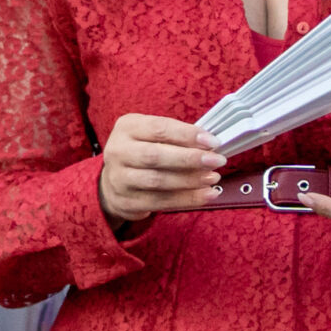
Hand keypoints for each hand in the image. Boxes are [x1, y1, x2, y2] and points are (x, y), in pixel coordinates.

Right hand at [97, 114, 224, 225]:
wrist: (114, 182)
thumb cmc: (141, 152)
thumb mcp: (150, 135)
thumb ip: (175, 137)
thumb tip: (209, 145)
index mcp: (127, 128)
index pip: (159, 128)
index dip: (187, 135)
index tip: (212, 142)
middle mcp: (118, 151)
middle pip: (155, 156)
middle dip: (189, 159)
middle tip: (216, 161)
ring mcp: (119, 178)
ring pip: (158, 181)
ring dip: (190, 180)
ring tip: (212, 178)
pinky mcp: (126, 201)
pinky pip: (160, 202)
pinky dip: (186, 199)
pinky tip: (206, 195)